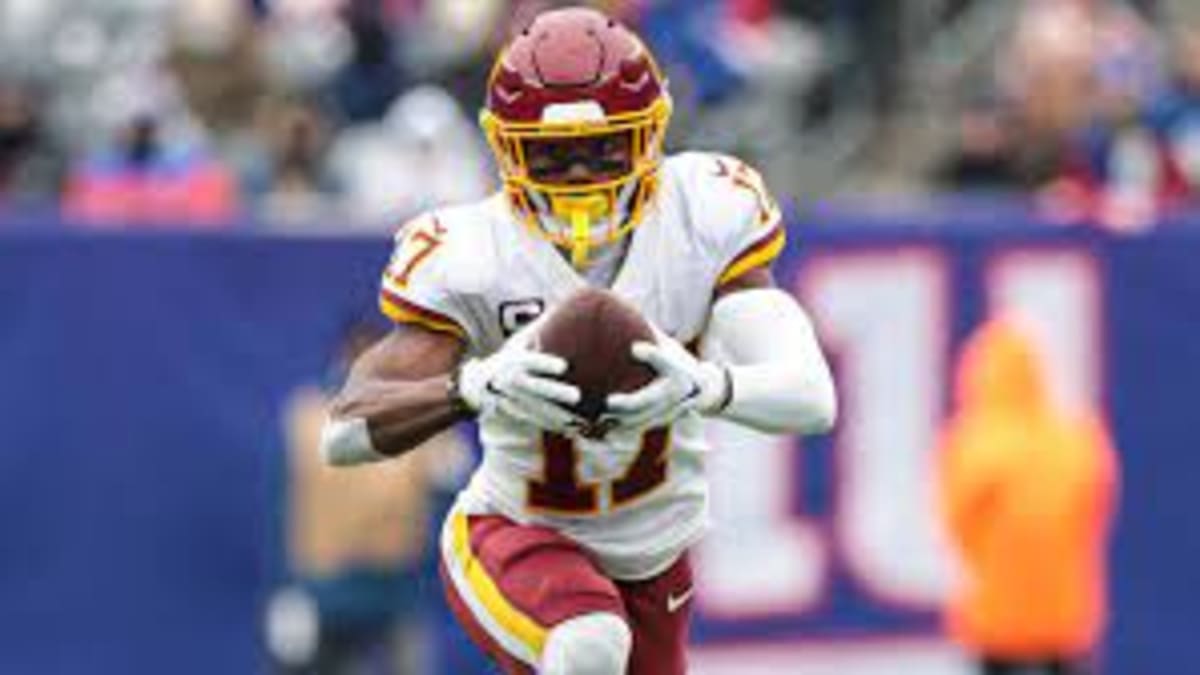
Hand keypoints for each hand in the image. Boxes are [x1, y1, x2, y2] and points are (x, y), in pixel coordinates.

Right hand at [456, 336, 583, 432]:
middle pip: (534, 387)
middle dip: (555, 392)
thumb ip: (538, 329)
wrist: (477, 386)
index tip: (563, 366)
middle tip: (577, 396)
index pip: (529, 361)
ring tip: (579, 419)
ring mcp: (511, 400)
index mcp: (513, 360)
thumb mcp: (517, 342)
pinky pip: (535, 421)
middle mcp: (511, 381)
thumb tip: (561, 308)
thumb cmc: (508, 359)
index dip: (545, 363)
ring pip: (536, 409)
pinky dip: (552, 425)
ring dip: (558, 415)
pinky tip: (570, 428)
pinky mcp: (515, 414)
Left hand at [603, 329, 729, 431]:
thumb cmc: (679, 360)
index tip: (635, 348)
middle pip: (652, 400)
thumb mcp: (669, 345)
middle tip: (608, 401)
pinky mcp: (662, 422)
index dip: (653, 355)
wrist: (704, 389)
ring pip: (642, 420)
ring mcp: (670, 411)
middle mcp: (677, 393)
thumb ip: (648, 331)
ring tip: (596, 416)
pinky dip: (618, 428)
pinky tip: (598, 426)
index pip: (666, 361)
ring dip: (619, 420)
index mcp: (679, 370)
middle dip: (630, 403)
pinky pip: (637, 428)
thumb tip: (619, 307)